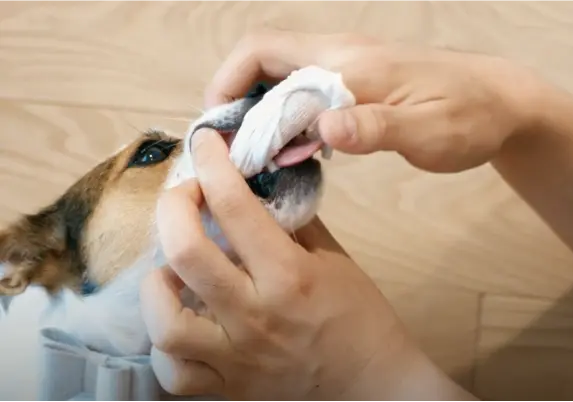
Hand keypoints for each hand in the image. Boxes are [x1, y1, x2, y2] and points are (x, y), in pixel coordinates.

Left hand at [139, 129, 477, 401]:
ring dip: (159, 282)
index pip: (235, 206)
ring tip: (174, 269)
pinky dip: (165, 345)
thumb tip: (258, 183)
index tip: (206, 142)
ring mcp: (237, 356)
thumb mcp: (334, 259)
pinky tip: (179, 320)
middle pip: (186, 251)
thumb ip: (293, 221)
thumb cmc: (360, 317)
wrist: (373, 386)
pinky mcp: (226, 387)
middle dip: (174, 206)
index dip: (213, 163)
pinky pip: (173, 372)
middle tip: (186, 197)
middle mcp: (256, 315)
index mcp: (288, 276)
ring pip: (166, 320)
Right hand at [205, 29, 540, 172]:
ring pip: (280, 74)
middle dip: (235, 95)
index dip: (229, 82)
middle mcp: (340, 56)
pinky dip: (282, 113)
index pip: (266, 52)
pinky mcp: (353, 82)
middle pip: (264, 57)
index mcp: (349, 64)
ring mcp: (346, 67)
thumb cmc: (468, 118)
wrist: (500, 102)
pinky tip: (289, 146)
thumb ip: (376, 129)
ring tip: (252, 150)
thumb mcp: (427, 133)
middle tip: (229, 144)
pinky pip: (301, 89)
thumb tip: (324, 129)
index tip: (216, 126)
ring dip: (257, 106)